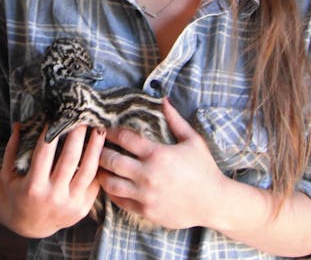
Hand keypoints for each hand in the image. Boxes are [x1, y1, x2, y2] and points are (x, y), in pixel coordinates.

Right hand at [0, 123, 105, 237]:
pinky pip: (94, 182)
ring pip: (88, 169)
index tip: (58, 115)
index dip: (52, 132)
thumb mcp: (8, 174)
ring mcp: (70, 203)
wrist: (32, 224)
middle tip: (83, 116)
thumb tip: (18, 124)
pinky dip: (99, 165)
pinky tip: (102, 149)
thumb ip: (11, 149)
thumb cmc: (19, 193)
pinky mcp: (83, 208)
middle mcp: (53, 196)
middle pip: (70, 158)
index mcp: (34, 186)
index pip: (44, 153)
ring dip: (95, 147)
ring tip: (99, 130)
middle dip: (77, 134)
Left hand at [97, 98, 226, 229]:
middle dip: (100, 151)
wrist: (215, 203)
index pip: (125, 138)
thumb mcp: (193, 140)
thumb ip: (175, 120)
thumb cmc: (204, 169)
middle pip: (111, 160)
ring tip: (99, 166)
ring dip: (102, 173)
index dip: (111, 131)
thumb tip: (163, 99)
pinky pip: (120, 201)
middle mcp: (148, 175)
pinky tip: (112, 183)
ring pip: (111, 183)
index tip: (104, 128)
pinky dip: (112, 192)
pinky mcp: (146, 210)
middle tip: (96, 147)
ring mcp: (146, 194)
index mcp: (158, 154)